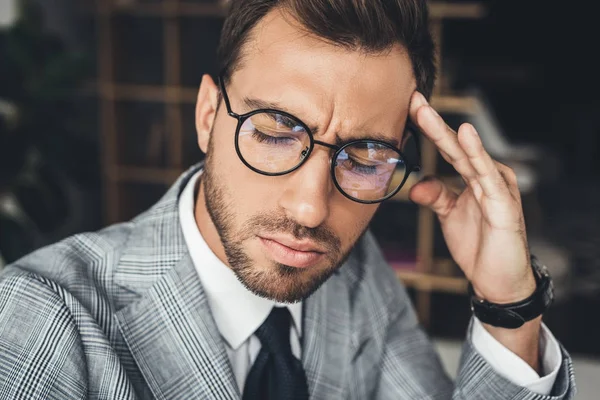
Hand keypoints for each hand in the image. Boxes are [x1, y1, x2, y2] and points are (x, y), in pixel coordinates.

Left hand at [408, 92, 534, 303]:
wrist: (496, 279)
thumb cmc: (478, 243)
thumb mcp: (449, 214)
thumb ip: (434, 195)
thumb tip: (414, 185)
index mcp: (472, 175)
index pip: (447, 147)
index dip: (428, 128)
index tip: (407, 106)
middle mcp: (486, 176)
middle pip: (455, 145)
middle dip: (432, 122)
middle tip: (412, 99)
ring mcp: (497, 187)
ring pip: (468, 155)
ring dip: (447, 133)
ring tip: (426, 111)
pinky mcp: (504, 203)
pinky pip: (486, 176)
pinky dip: (476, 154)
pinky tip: (466, 135)